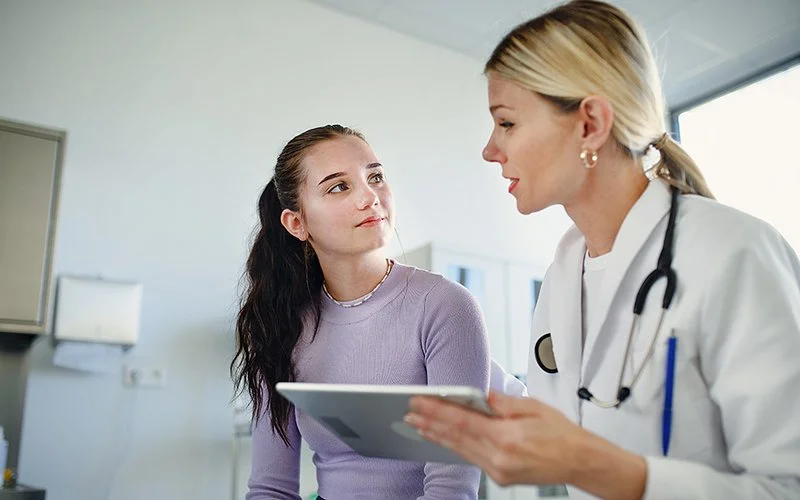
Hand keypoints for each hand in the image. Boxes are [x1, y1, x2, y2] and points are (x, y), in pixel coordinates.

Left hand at [406, 391, 646, 498]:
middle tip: (409, 412)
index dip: (436, 411)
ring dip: (437, 436)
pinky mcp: (500, 477)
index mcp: (507, 437)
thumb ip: (504, 403)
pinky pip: (471, 458)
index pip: (462, 421)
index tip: (419, 401)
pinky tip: (443, 438)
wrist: (579, 461)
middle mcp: (500, 457)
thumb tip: (482, 395)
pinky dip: (455, 447)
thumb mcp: (533, 407)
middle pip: (456, 437)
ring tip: (418, 424)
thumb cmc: (561, 433)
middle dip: (430, 423)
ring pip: (460, 450)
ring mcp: (499, 470)